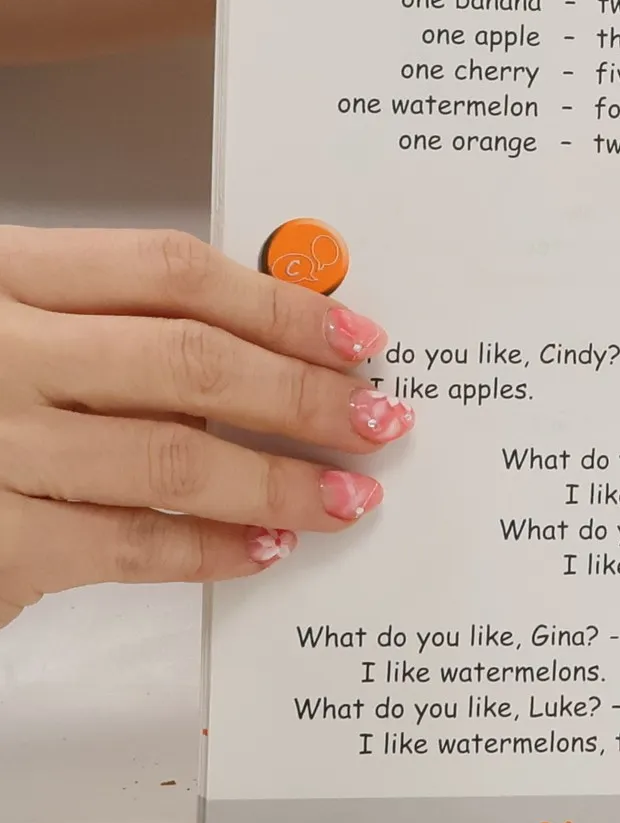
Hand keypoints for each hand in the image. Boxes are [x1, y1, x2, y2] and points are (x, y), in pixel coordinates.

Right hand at [0, 227, 413, 628]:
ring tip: (345, 497)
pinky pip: (127, 545)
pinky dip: (210, 549)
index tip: (357, 338)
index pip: (168, 273)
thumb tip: (271, 338)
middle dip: (302, 397)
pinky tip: (262, 547)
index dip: (279, 305)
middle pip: (188, 363)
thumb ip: (111, 321)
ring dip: (278, 483)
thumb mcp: (11, 322)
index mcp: (0, 276)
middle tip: (378, 421)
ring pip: (171, 460)